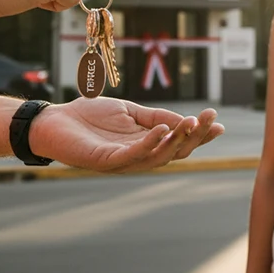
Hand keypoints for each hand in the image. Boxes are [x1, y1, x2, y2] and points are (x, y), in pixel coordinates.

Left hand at [28, 97, 223, 172]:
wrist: (54, 121)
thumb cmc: (89, 117)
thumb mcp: (129, 111)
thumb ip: (155, 116)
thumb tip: (187, 120)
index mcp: (145, 144)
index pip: (179, 142)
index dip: (200, 135)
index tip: (219, 123)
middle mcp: (138, 156)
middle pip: (175, 152)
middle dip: (195, 137)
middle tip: (210, 120)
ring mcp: (123, 161)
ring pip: (159, 156)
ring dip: (177, 140)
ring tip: (191, 122)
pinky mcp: (106, 161)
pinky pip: (133, 154)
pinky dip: (150, 143)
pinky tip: (163, 129)